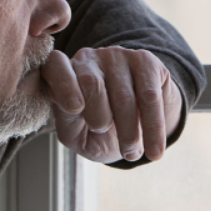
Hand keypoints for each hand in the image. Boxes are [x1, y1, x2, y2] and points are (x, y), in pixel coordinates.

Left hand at [40, 46, 182, 163]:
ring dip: (129, 132)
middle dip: (99, 118)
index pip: (55, 66)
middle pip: (92, 84)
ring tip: (131, 153)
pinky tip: (154, 150)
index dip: (63, 84)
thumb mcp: (75, 134)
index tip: (75, 109)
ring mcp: (117, 56)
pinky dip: (153, 128)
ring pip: (123, 96)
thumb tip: (72, 106)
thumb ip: (66, 121)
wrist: (134, 127)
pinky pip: (150, 97)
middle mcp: (88, 59)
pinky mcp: (146, 61)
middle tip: (104, 133)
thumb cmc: (97, 131)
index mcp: (64, 73)